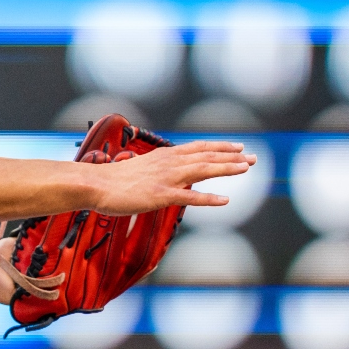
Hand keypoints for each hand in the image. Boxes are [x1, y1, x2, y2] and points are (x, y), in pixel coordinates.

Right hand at [90, 140, 254, 215]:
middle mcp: (168, 163)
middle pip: (205, 156)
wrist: (94, 184)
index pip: (198, 148)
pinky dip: (209, 198)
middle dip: (231, 156)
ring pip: (202, 170)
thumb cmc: (112, 180)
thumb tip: (166, 173)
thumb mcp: (139, 168)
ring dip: (226, 168)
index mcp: (164, 156)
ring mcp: (165, 178)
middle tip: (253, 157)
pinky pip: (189, 196)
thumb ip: (156, 169)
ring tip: (246, 168)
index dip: (220, 147)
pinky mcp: (160, 195)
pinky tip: (225, 200)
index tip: (238, 147)